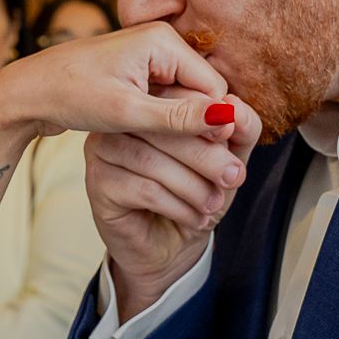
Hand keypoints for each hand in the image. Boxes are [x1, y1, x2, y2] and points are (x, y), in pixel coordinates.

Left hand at [0, 22, 233, 141]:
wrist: (26, 92)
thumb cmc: (70, 96)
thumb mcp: (126, 112)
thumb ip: (178, 117)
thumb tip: (227, 119)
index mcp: (162, 40)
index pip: (213, 87)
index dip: (214, 124)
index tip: (212, 161)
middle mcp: (160, 41)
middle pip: (201, 90)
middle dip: (198, 125)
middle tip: (197, 167)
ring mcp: (149, 55)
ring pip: (184, 97)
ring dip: (180, 126)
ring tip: (174, 159)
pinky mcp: (138, 71)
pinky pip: (165, 98)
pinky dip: (163, 121)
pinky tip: (154, 144)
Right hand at [87, 89, 260, 320]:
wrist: (172, 245)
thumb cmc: (196, 193)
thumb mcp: (230, 158)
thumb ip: (239, 129)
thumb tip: (233, 106)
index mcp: (151, 102)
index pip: (176, 93)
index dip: (207, 114)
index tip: (231, 138)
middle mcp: (121, 120)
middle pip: (162, 126)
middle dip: (206, 154)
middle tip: (233, 177)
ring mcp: (103, 150)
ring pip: (152, 160)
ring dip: (193, 186)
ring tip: (211, 205)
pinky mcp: (98, 183)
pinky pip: (143, 189)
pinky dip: (178, 206)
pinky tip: (193, 218)